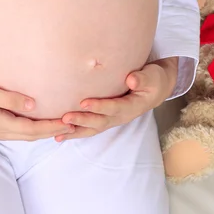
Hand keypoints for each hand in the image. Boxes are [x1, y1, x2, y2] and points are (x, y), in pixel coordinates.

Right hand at [0, 77, 74, 140]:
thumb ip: (11, 99)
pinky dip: (23, 127)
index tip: (69, 122)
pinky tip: (26, 120)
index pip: (33, 130)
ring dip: (37, 130)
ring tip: (52, 124)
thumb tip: (35, 106)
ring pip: (18, 133)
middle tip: (68, 125)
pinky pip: (9, 130)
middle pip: (28, 135)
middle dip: (49, 131)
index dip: (52, 127)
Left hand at [56, 57, 178, 140]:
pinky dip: (75, 133)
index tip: (83, 102)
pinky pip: (89, 129)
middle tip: (65, 118)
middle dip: (82, 121)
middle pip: (100, 122)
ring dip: (76, 131)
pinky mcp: (105, 119)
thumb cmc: (152, 80)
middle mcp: (121, 117)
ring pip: (93, 129)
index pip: (113, 107)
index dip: (99, 106)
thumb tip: (132, 80)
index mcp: (132, 106)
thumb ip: (142, 79)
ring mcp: (112, 120)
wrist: (155, 89)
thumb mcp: (152, 77)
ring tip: (58, 132)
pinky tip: (59, 136)